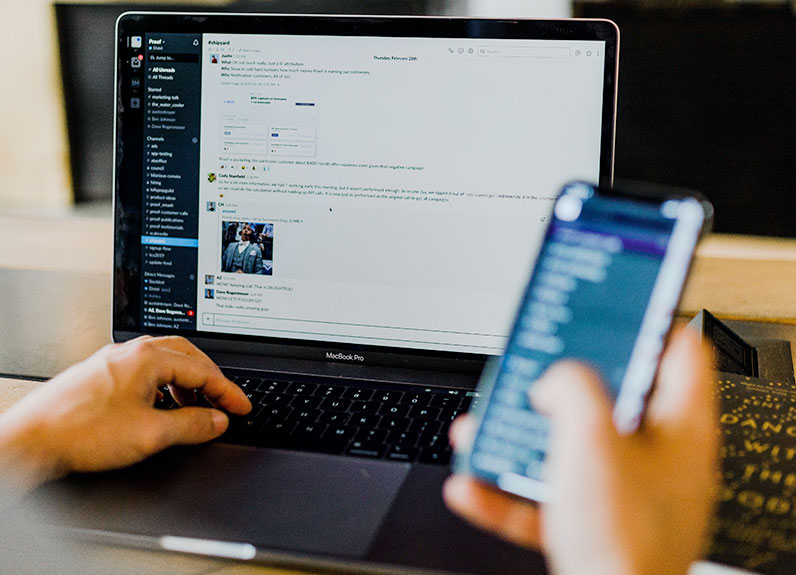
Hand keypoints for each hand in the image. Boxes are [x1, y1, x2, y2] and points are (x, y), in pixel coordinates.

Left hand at [0, 336, 250, 491]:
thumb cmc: (81, 431)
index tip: (242, 407)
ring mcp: (113, 361)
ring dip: (186, 383)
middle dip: (210, 380)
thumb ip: (193, 425)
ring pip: (164, 363)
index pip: (202, 370)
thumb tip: (217, 420)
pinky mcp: (101, 375)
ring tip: (196, 408)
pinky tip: (161, 408)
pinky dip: (164, 386)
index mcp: (148, 357)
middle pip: (186, 357)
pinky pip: (144, 372)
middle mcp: (131, 352)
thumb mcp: (151, 434)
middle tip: (225, 401)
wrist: (31, 439)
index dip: (227, 392)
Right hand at [443, 329, 717, 574]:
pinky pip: (544, 498)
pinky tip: (472, 486)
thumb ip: (570, 386)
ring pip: (566, 450)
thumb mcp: (590, 437)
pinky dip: (508, 491)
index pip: (677, 352)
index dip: (645, 320)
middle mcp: (656, 461)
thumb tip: (552, 379)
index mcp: (678, 429)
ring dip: (520, 437)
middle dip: (559, 384)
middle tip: (533, 366)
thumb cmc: (623, 539)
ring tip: (485, 427)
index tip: (613, 304)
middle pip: (609, 400)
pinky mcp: (593, 527)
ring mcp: (624, 496)